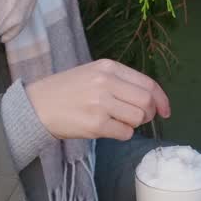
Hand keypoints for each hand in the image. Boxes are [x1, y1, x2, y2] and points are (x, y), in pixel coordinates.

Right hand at [25, 59, 170, 140]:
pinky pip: (124, 133)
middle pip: (146, 102)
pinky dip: (122, 134)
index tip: (165, 111)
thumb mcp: (92, 74)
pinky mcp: (96, 124)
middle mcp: (106, 82)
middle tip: (138, 119)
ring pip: (137, 118)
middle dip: (148, 114)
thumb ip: (120, 81)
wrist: (35, 106)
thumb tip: (151, 99)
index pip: (147, 83)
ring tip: (116, 122)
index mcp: (107, 67)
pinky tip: (107, 129)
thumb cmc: (65, 91)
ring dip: (133, 124)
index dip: (161, 99)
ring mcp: (101, 103)